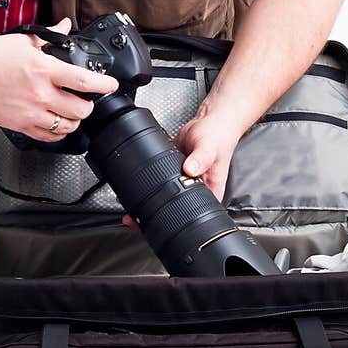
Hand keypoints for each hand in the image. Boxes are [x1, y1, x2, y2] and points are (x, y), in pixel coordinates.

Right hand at [0, 17, 117, 141]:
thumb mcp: (24, 40)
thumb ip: (50, 36)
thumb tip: (65, 26)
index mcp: (44, 69)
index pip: (85, 82)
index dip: (105, 85)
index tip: (111, 84)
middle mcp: (40, 94)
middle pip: (81, 110)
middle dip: (89, 105)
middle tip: (87, 99)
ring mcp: (30, 112)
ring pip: (67, 126)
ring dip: (75, 120)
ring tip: (73, 112)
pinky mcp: (20, 125)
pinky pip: (48, 137)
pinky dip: (58, 132)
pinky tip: (57, 123)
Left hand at [121, 109, 238, 226]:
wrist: (210, 121)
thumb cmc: (217, 137)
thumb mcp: (209, 148)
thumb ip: (201, 158)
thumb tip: (190, 170)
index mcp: (209, 192)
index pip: (193, 215)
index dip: (174, 223)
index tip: (155, 225)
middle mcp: (196, 189)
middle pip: (174, 209)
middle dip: (153, 215)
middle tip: (133, 217)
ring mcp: (183, 180)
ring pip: (164, 196)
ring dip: (147, 200)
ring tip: (129, 203)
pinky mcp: (172, 169)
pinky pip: (158, 179)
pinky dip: (147, 182)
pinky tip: (136, 183)